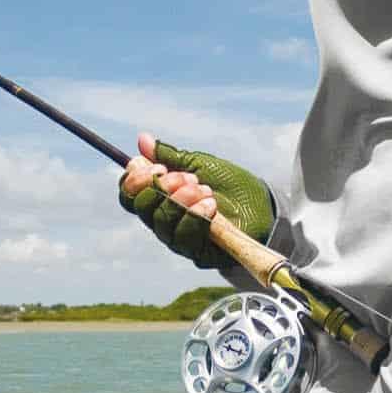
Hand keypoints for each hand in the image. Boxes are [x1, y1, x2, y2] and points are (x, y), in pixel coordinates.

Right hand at [118, 132, 274, 273]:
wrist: (262, 205)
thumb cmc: (229, 184)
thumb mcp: (199, 164)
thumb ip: (170, 156)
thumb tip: (143, 140)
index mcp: (159, 198)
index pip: (130, 195)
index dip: (135, 181)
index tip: (157, 166)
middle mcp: (163, 220)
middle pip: (141, 209)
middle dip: (162, 187)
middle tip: (186, 177)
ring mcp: (178, 238)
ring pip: (162, 222)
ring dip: (181, 200)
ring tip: (204, 189)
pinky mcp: (196, 252)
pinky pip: (184, 236)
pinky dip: (195, 216)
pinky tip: (210, 204)